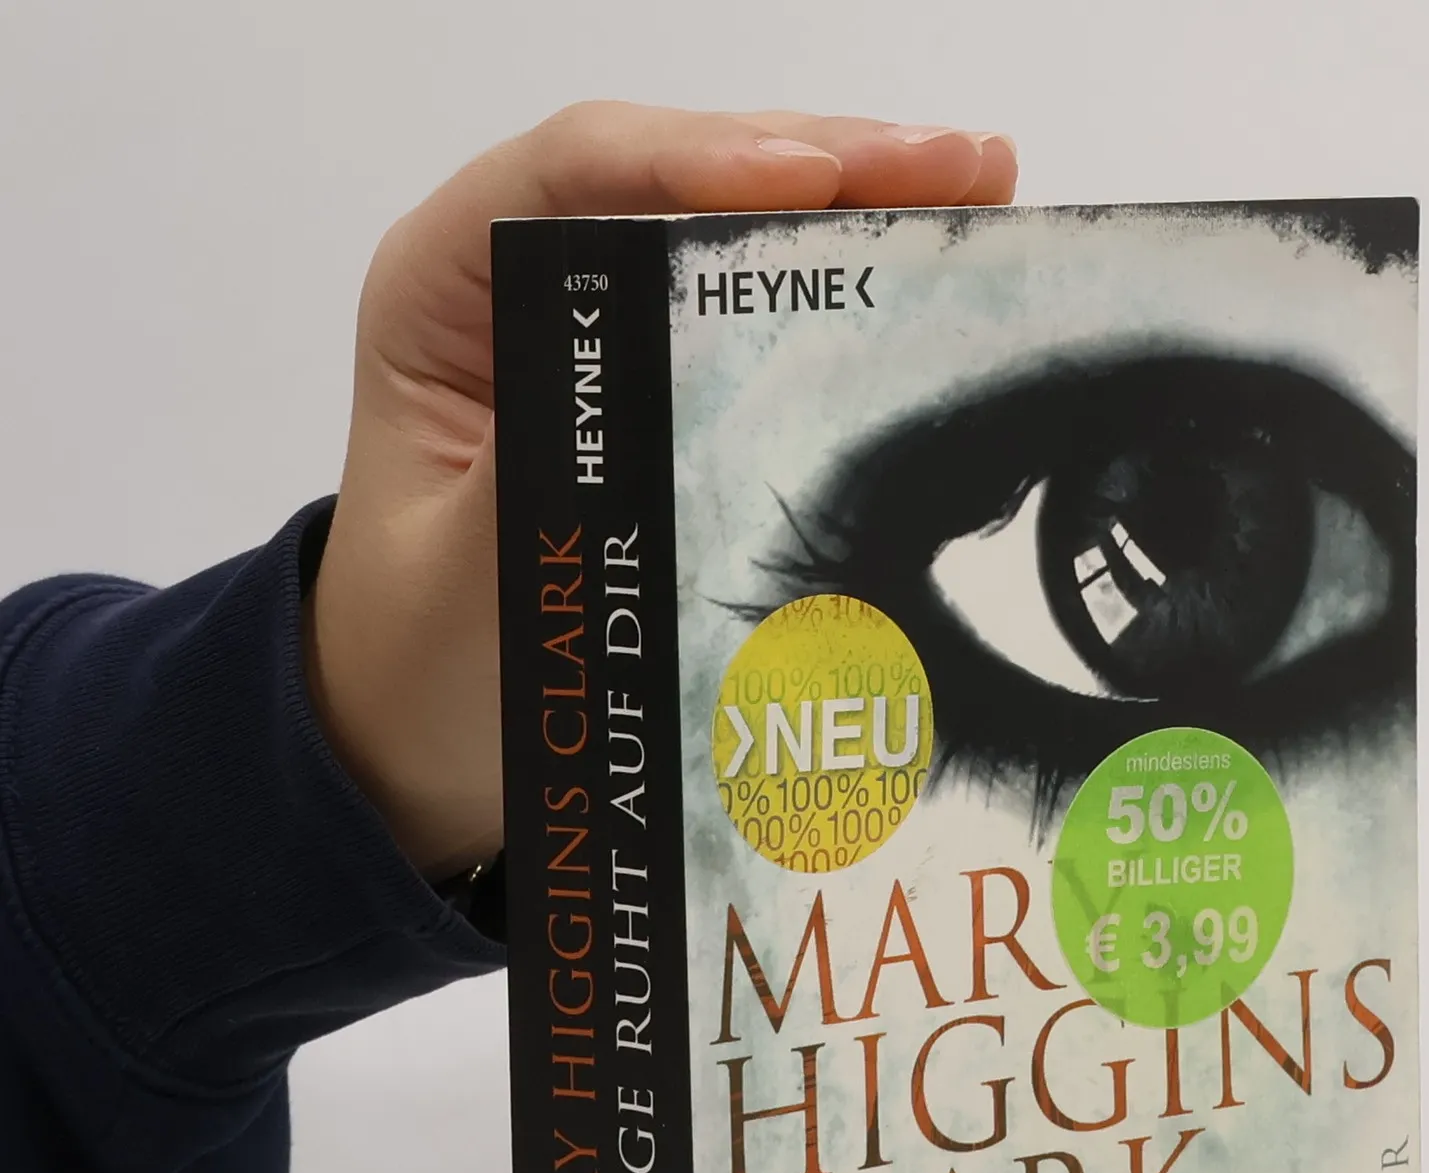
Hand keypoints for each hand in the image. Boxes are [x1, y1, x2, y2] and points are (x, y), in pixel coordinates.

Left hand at [304, 103, 1016, 880]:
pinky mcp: (667, 384)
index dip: (699, 160)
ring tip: (986, 186)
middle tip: (961, 166)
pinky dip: (857, 283)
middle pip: (682, 178)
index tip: (812, 179)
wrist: (427, 737)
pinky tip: (942, 261)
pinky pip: (767, 307)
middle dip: (826, 161)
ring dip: (864, 204)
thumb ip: (550, 474)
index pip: (571, 176)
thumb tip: (668, 381)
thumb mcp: (470, 579)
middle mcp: (527, 282)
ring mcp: (607, 328)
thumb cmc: (421, 665)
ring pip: (739, 226)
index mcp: (445, 295)